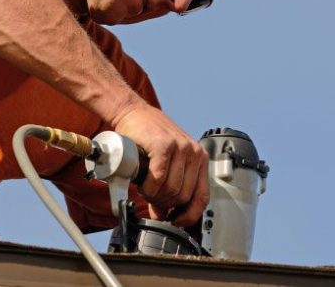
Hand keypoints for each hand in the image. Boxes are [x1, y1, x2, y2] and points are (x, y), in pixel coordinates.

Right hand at [111, 103, 209, 226]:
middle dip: (164, 204)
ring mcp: (181, 148)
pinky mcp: (164, 145)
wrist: (132, 113)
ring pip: (171, 189)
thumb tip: (163, 216)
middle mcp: (194, 153)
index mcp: (199, 159)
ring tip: (145, 188)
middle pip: (183, 196)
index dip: (189, 215)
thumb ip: (168, 187)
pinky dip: (149, 186)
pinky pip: (159, 178)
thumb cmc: (147, 138)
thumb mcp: (164, 163)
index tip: (176, 222)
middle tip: (151, 198)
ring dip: (154, 195)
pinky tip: (143, 182)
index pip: (202, 197)